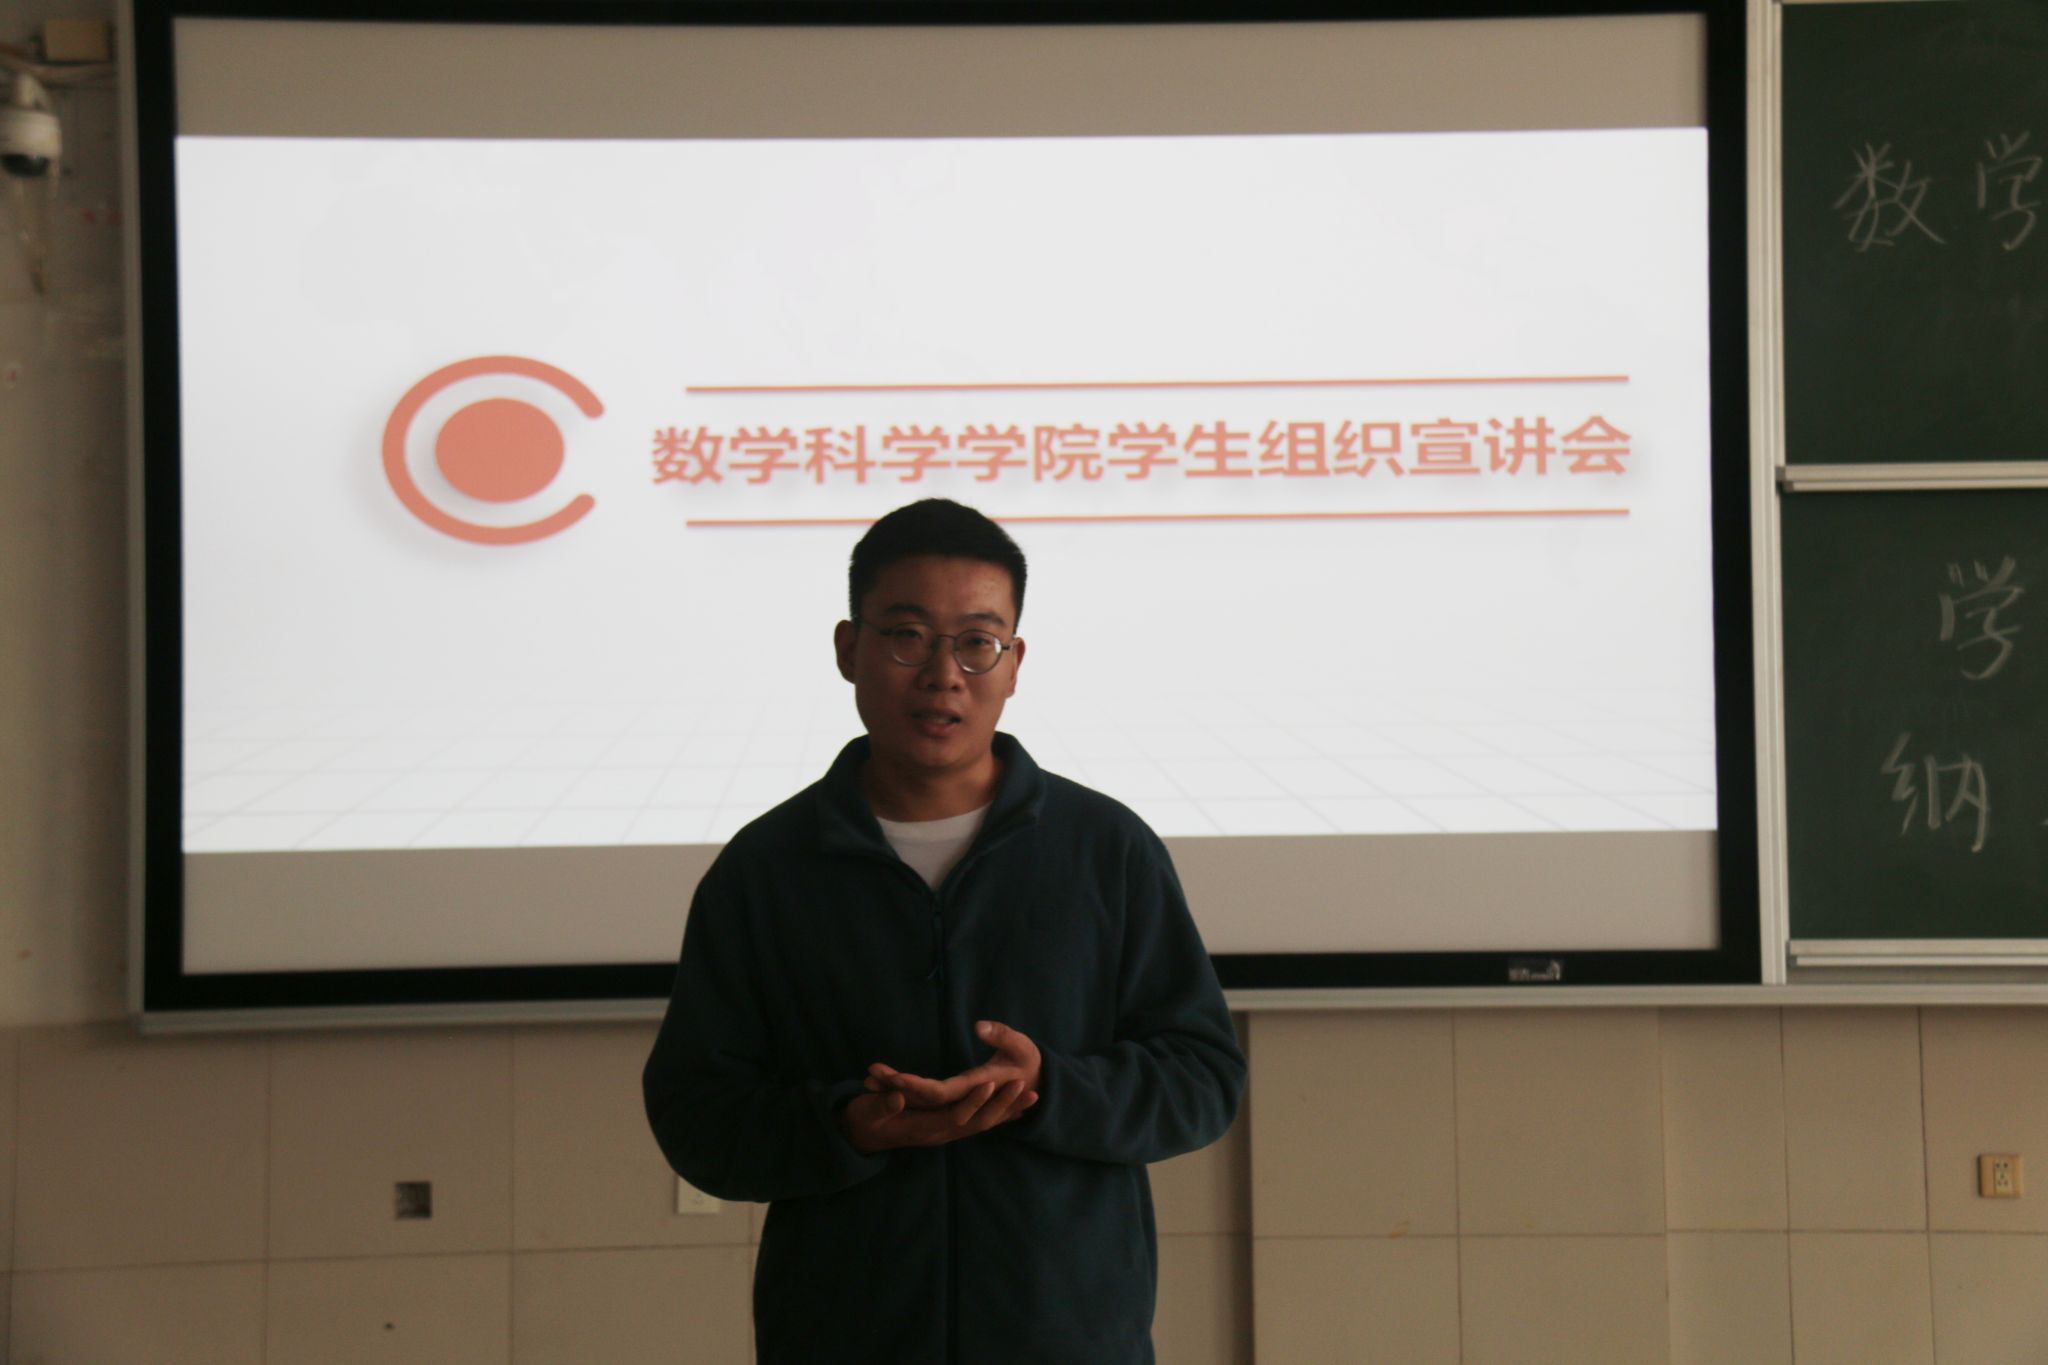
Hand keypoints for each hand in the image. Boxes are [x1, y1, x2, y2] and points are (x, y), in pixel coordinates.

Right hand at [837, 1076, 1037, 1153]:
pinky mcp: (947, 1128)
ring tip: (1034, 1096)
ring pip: (983, 1125)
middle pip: (978, 1123)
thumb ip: (881, 1105)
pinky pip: (978, 1125)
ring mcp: (944, 1134)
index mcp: (922, 1128)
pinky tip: (1018, 1109)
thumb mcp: (866, 1112)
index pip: (955, 1115)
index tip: (993, 1081)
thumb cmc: (861, 1121)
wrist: (858, 1137)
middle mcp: (938, 1134)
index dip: (974, 1100)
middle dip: (1003, 1106)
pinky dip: (999, 1116)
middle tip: (1028, 1087)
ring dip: (1008, 1112)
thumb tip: (897, 1096)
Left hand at [866, 1020, 1042, 1111]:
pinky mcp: (952, 1100)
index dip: (915, 1086)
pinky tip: (885, 1084)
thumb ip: (1001, 1034)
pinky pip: (925, 1099)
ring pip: (920, 1101)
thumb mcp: (1020, 1045)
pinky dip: (904, 1092)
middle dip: (895, 1089)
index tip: (892, 1076)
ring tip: (869, 1080)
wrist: (1035, 1084)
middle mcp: (961, 1099)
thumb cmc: (1027, 1061)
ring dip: (895, 1091)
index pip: (940, 1093)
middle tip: (869, 1077)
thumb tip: (979, 1025)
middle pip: (922, 1099)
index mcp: (975, 1087)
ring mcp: (956, 1101)